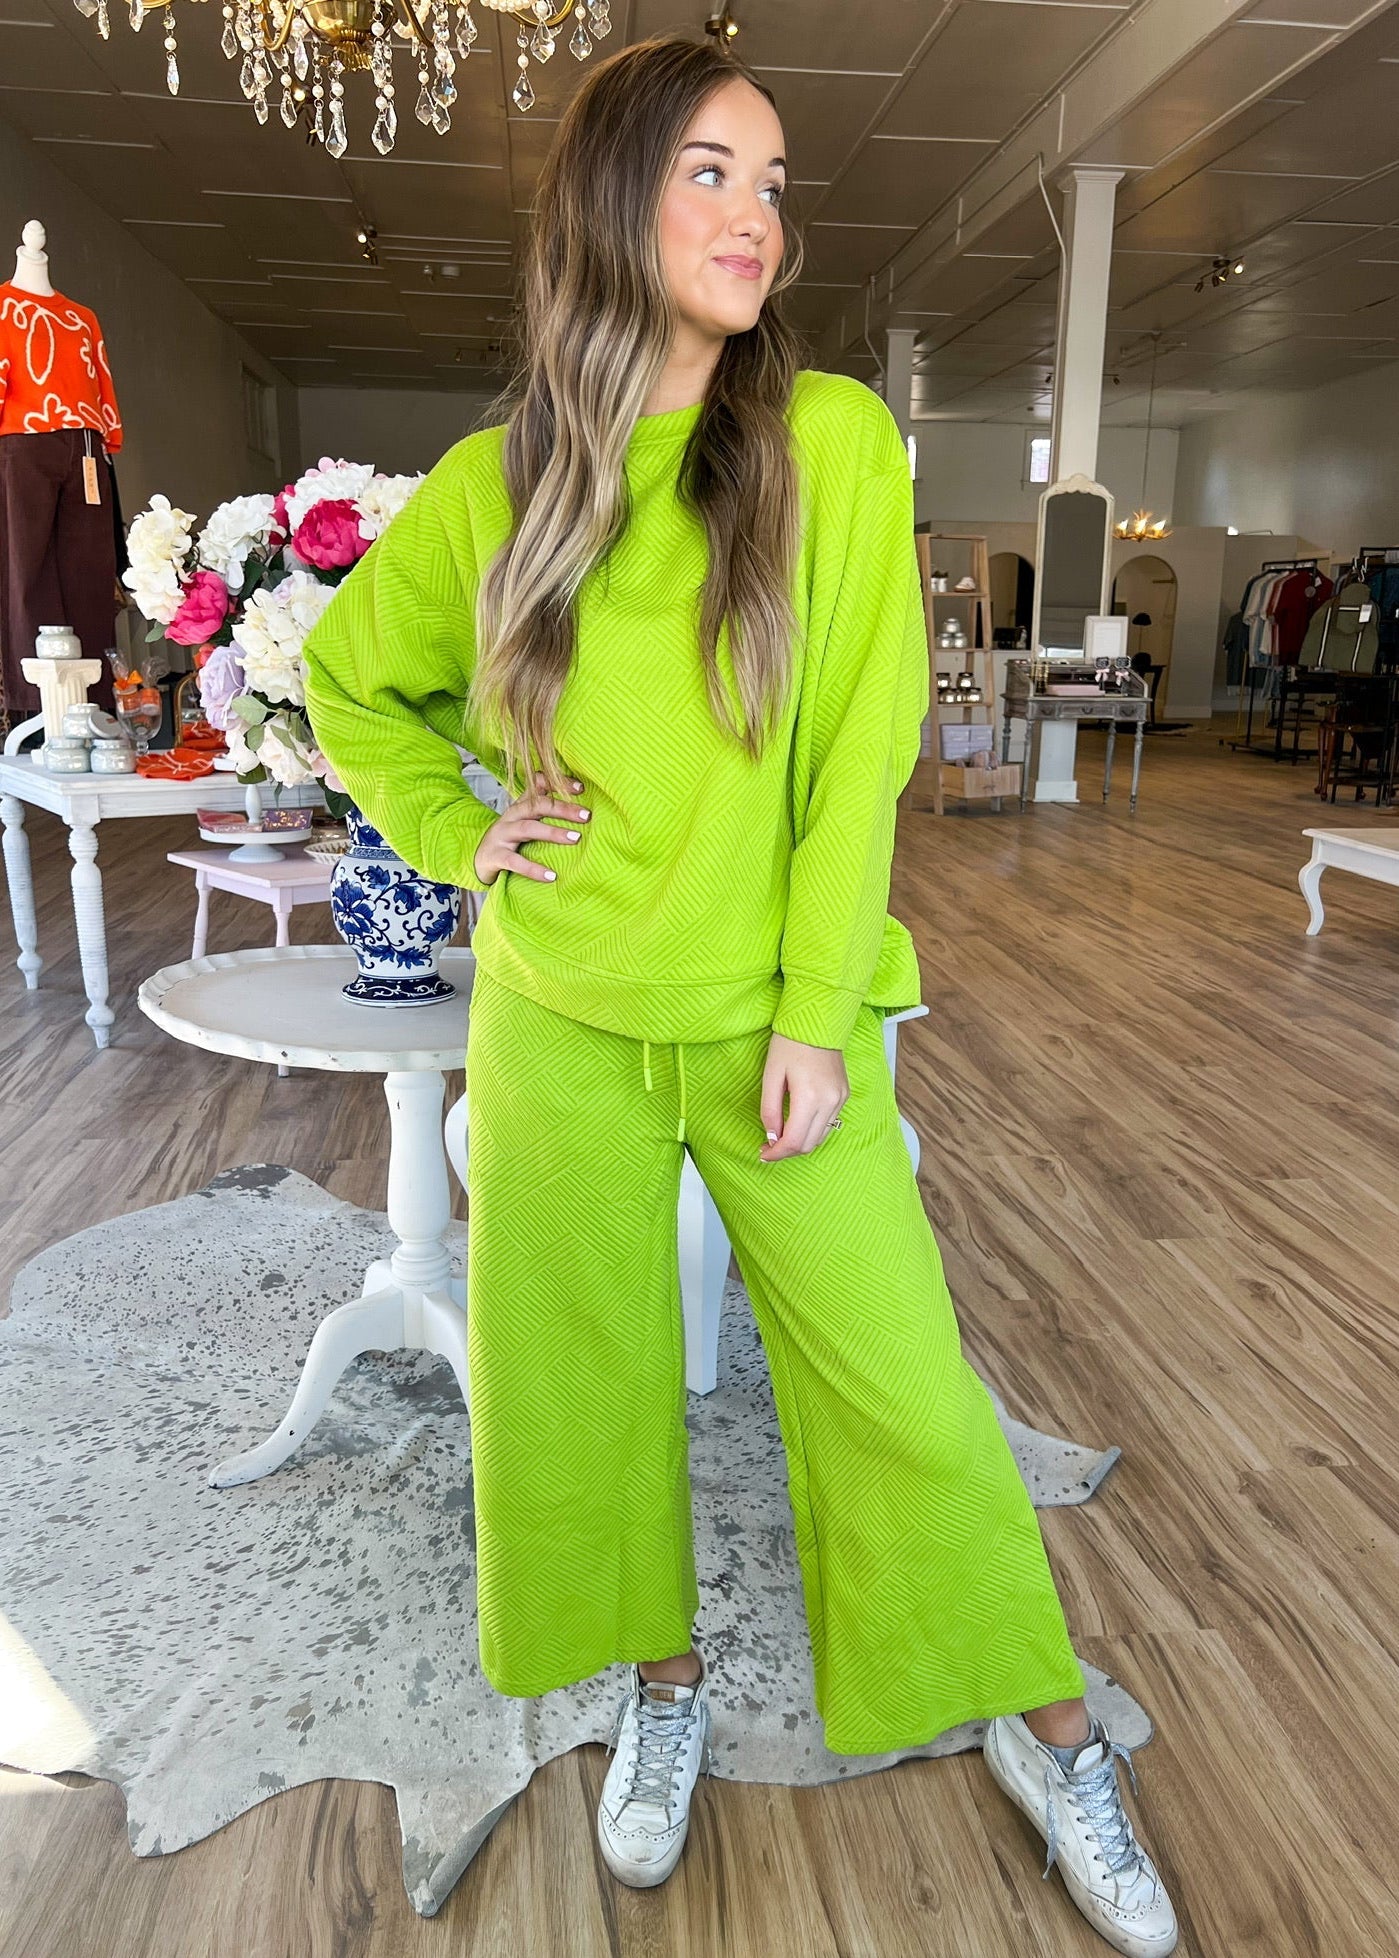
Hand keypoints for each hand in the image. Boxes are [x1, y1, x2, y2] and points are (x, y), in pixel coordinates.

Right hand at [472, 771, 589, 886]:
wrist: (477, 859)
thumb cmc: (509, 840)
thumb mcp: (525, 822)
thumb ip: (546, 814)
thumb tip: (581, 811)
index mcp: (521, 806)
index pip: (539, 786)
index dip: (559, 784)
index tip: (582, 788)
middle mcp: (511, 816)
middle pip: (537, 805)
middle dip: (563, 808)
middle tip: (586, 816)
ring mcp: (502, 835)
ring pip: (528, 828)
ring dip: (553, 833)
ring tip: (575, 839)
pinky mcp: (495, 856)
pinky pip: (515, 862)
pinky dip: (533, 869)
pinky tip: (551, 875)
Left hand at [759, 1031, 848, 1160]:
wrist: (818, 1022)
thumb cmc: (790, 1043)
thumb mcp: (771, 1075)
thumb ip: (769, 1109)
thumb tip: (771, 1136)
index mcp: (809, 1097)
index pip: (794, 1140)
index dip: (776, 1153)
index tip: (762, 1154)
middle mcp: (830, 1102)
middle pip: (808, 1144)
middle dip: (787, 1151)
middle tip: (768, 1148)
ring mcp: (840, 1099)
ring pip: (820, 1137)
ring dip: (800, 1143)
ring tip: (781, 1137)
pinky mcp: (844, 1095)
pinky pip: (828, 1124)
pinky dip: (811, 1130)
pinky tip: (796, 1124)